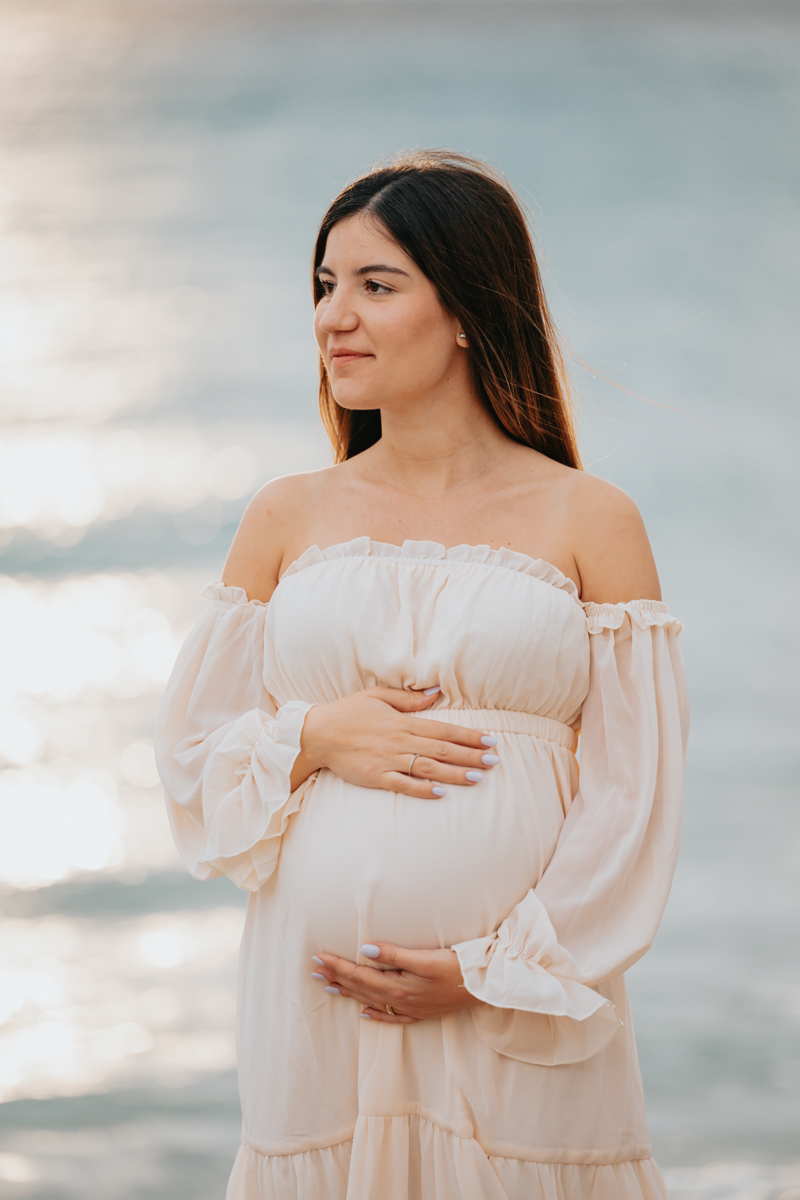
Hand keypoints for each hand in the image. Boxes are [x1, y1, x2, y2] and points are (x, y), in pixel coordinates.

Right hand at [291, 686, 498, 798]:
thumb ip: (409, 699)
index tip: (490, 740)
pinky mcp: (375, 777)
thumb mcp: (378, 696)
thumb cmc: (348, 712)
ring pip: (428, 768)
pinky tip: (441, 793)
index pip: (443, 729)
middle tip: (494, 761)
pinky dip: (422, 789)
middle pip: (442, 750)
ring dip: (455, 773)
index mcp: (403, 722)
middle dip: (471, 755)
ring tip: (478, 778)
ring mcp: (388, 760)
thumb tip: (436, 693)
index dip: (469, 735)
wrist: (317, 733)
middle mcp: (399, 741)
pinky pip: (403, 785)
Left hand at [311, 942, 480, 1023]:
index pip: (360, 974)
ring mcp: (410, 1008)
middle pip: (361, 987)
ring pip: (371, 1001)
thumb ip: (394, 955)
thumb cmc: (457, 967)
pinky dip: (374, 1014)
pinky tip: (363, 1013)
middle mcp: (400, 1000)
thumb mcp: (426, 957)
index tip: (318, 957)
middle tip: (313, 969)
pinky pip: (390, 1017)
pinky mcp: (421, 1013)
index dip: (337, 965)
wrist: (484, 988)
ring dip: (348, 993)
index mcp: (399, 985)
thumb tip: (364, 950)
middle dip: (336, 977)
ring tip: (328, 986)